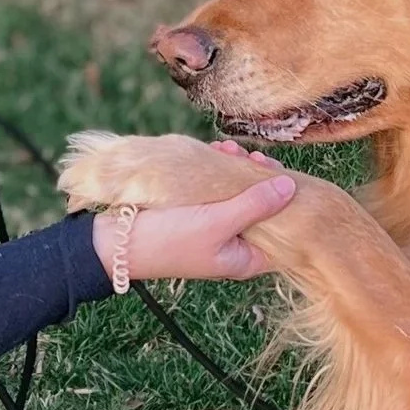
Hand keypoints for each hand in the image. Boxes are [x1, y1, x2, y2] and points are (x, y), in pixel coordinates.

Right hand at [94, 142, 296, 282]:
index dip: (290, 205)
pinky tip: (218, 152)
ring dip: (238, 171)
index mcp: (246, 259)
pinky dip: (219, 172)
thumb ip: (256, 205)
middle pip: (262, 210)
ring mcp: (215, 229)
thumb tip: (291, 187)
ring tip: (232, 150)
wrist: (118, 243)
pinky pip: (218, 190)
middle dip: (261, 181)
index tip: (288, 179)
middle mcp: (234, 246)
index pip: (283, 233)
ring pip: (239, 196)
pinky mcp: (197, 214)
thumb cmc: (170, 241)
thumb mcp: (218, 222)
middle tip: (255, 158)